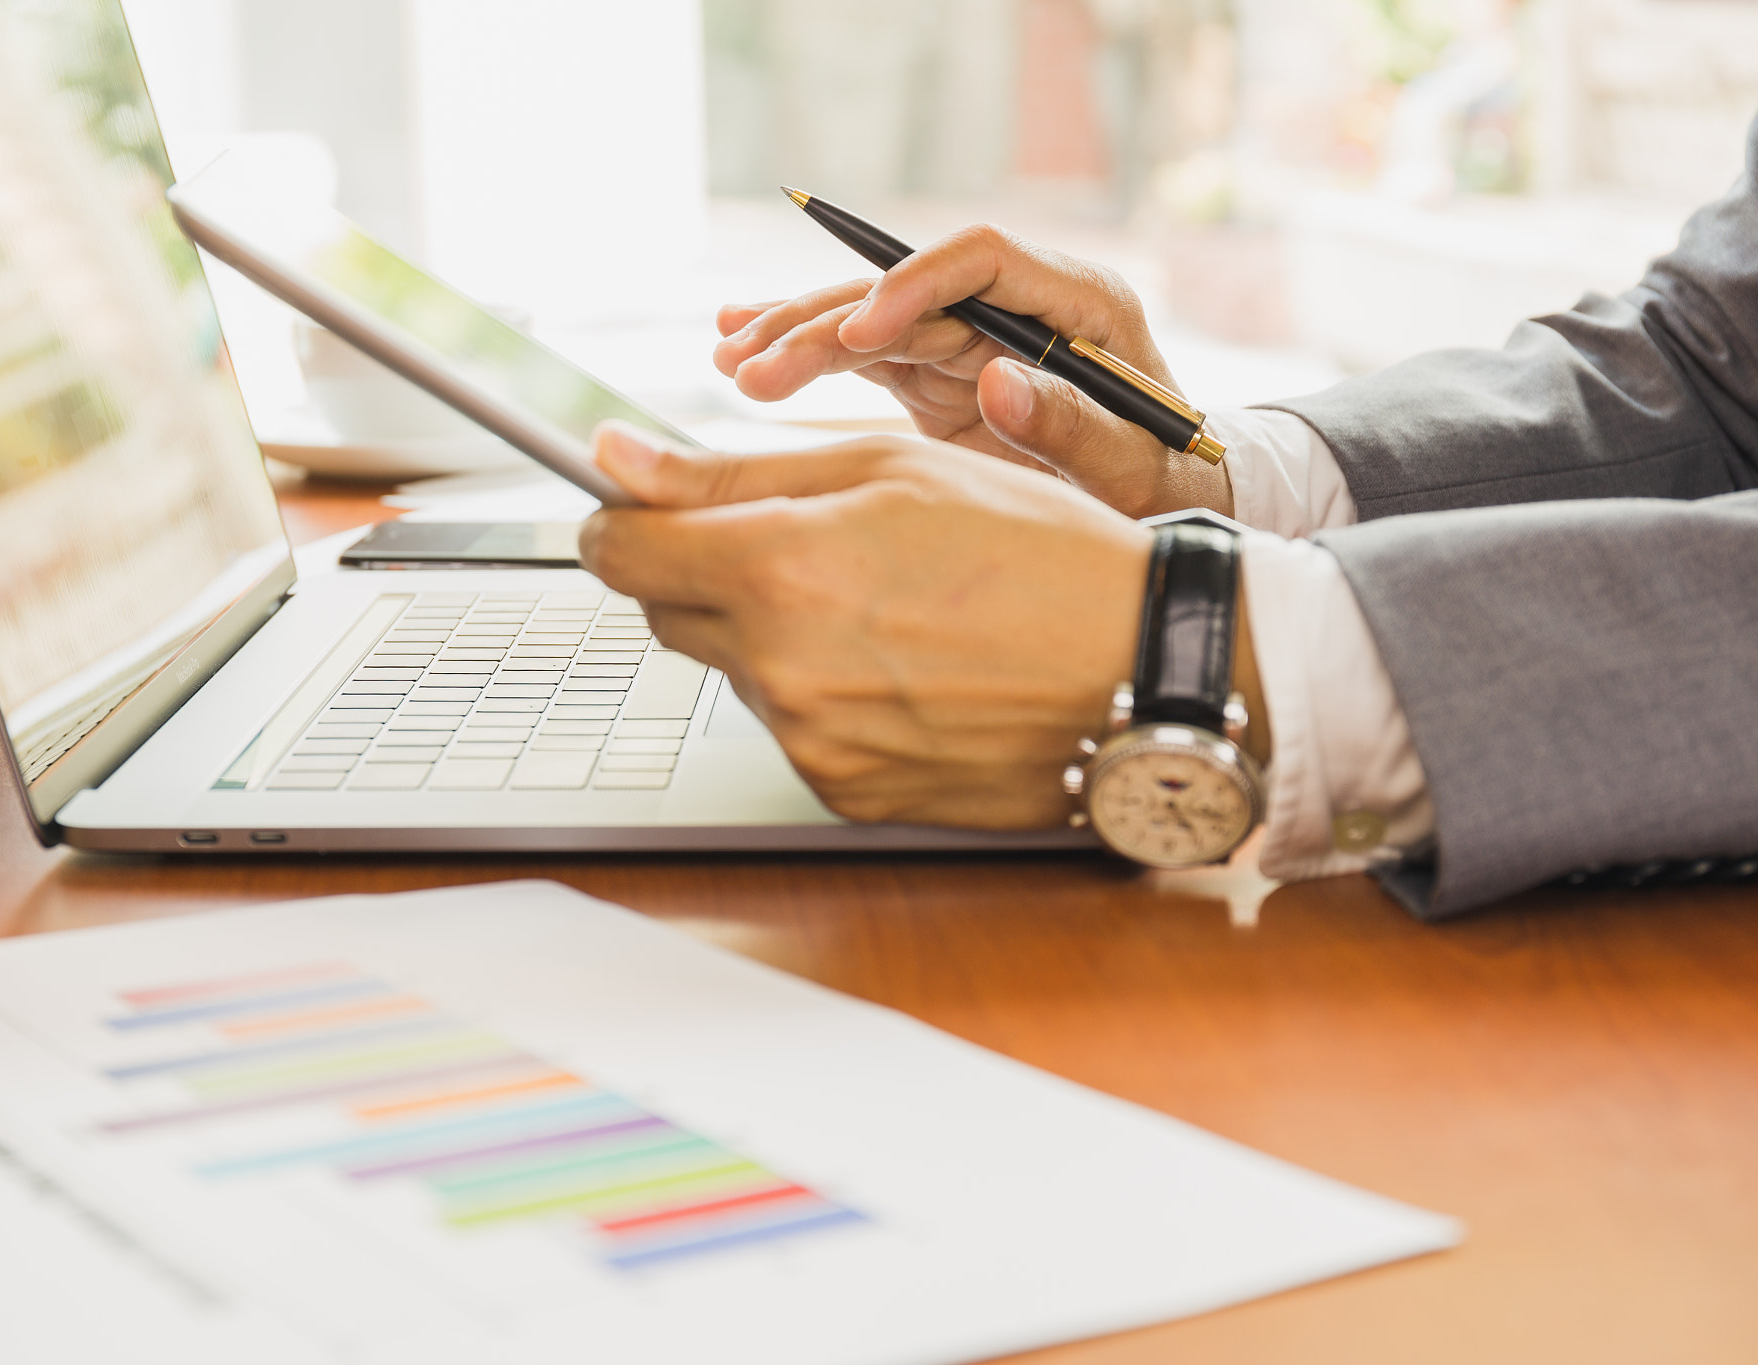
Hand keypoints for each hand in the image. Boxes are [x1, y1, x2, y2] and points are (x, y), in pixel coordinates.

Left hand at [578, 422, 1150, 827]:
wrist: (1143, 668)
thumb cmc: (1036, 549)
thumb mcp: (889, 469)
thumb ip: (732, 472)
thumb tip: (614, 462)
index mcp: (781, 571)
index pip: (620, 552)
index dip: (621, 517)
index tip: (639, 504)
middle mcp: (782, 671)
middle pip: (667, 613)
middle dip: (705, 571)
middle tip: (803, 543)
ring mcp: (812, 744)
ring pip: (734, 672)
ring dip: (772, 634)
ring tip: (884, 606)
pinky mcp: (845, 794)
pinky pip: (792, 729)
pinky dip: (822, 694)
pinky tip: (903, 666)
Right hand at [712, 224, 1233, 520]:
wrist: (1166, 506)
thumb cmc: (1165, 483)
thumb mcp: (1135, 467)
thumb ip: (1072, 426)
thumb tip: (997, 380)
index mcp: (1077, 301)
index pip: (980, 259)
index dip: (913, 284)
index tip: (860, 331)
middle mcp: (1016, 306)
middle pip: (907, 288)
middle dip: (826, 321)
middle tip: (757, 364)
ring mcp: (972, 336)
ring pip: (872, 319)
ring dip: (798, 335)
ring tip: (731, 358)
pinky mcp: (941, 373)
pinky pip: (865, 353)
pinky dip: (808, 355)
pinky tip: (743, 348)